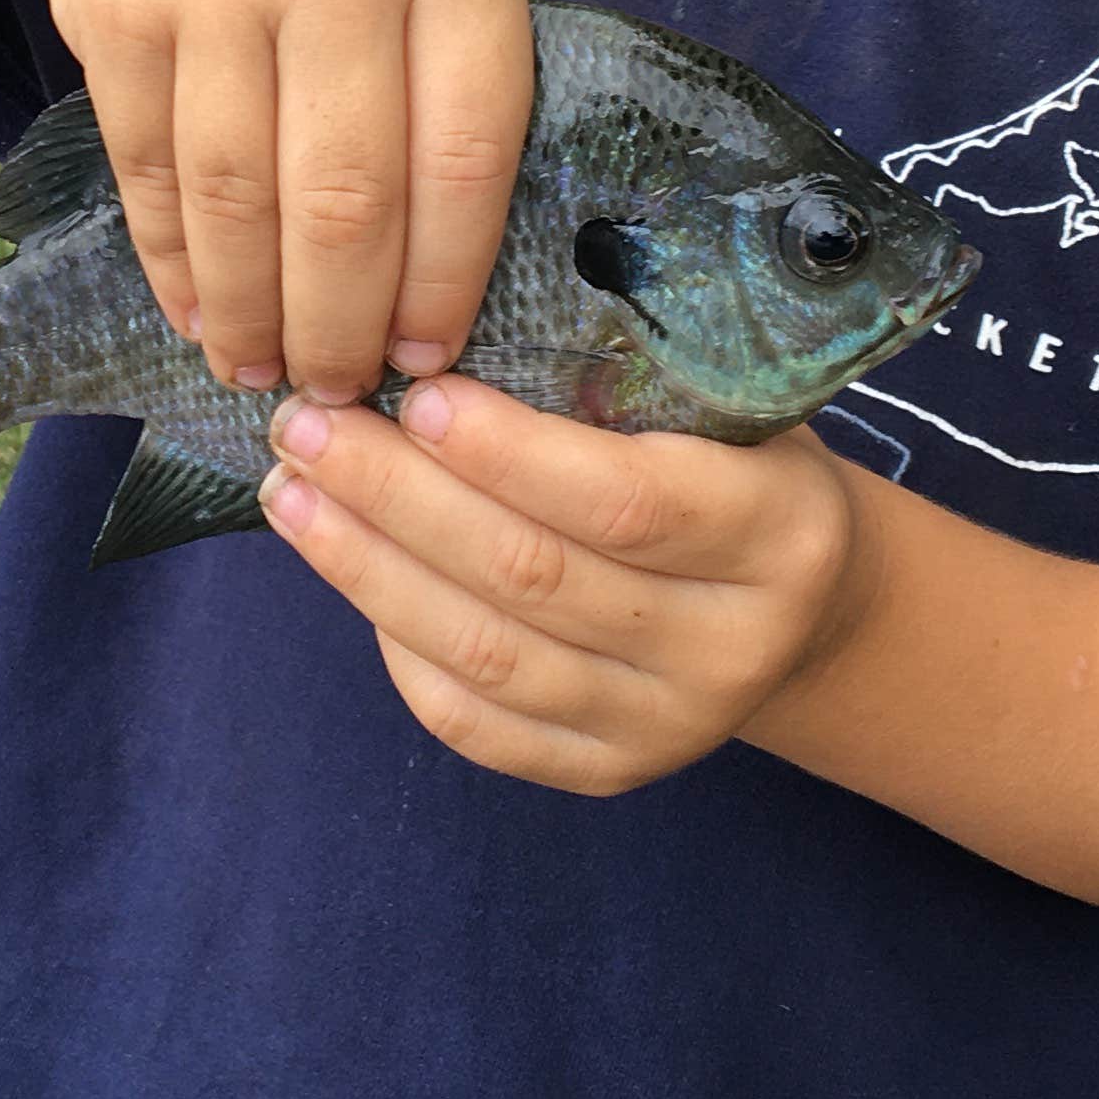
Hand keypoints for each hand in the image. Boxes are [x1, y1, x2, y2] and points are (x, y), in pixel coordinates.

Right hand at [19, 0, 531, 405]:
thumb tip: (438, 262)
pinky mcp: (113, 6)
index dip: (444, 280)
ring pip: (238, 202)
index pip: (464, 155)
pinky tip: (196, 305)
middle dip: (341, 326)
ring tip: (263, 369)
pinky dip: (172, 258)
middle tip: (337, 393)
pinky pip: (151, 168)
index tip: (429, 357)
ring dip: (250, 312)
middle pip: (346, 200)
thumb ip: (451, 49)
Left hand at [256, 376, 869, 795]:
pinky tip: (348, 568)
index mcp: (779, 533)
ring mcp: (670, 724)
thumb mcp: (727, 406)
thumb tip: (441, 325)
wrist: (807, 605)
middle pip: (533, 577)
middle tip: (308, 424)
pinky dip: (398, 646)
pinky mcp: (611, 772)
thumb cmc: (740, 464)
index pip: (624, 501)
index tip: (414, 392)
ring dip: (368, 568)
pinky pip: (477, 724)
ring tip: (291, 492)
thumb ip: (621, 381)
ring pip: (488, 655)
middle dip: (398, 496)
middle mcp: (731, 646)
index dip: (507, 453)